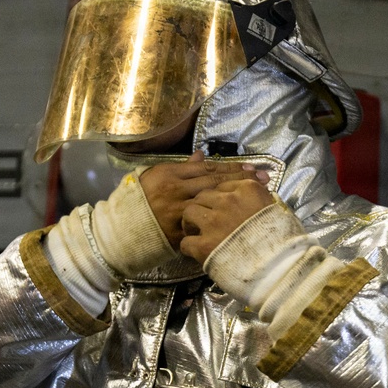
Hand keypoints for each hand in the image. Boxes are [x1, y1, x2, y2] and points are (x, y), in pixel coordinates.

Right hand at [139, 150, 268, 248]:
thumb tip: (202, 155)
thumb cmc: (141, 199)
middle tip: (264, 178)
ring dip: (236, 198)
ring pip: (212, 202)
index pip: (208, 169)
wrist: (123, 226)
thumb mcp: (158, 176)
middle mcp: (176, 191)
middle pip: (215, 183)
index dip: (232, 168)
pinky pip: (203, 226)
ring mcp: (178, 212)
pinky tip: (238, 221)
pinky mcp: (178, 231)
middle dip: (241, 180)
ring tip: (257, 196)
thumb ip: (182, 168)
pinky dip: (221, 222)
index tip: (252, 168)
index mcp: (171, 174)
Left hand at [180, 179, 275, 264]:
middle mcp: (228, 201)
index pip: (222, 184)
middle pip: (202, 195)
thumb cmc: (284, 240)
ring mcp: (214, 223)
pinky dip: (188, 247)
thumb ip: (261, 199)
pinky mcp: (204, 245)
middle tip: (204, 218)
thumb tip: (256, 193)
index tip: (220, 205)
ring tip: (194, 231)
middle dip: (202, 206)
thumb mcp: (276, 209)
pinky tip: (194, 251)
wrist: (280, 266)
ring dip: (190, 222)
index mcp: (247, 190)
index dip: (219, 196)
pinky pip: (186, 241)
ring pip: (189, 212)